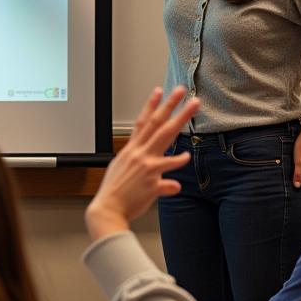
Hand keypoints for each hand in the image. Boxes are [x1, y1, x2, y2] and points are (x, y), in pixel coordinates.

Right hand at [85, 87, 198, 241]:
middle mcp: (138, 154)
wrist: (107, 210)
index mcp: (130, 150)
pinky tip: (187, 156)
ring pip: (165, 136)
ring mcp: (145, 165)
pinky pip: (166, 169)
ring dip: (179, 118)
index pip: (142, 122)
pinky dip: (176, 162)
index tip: (158, 91)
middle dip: (169, 105)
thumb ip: (143, 169)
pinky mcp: (150, 180)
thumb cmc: (114, 193)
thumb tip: (156, 173)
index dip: (151, 105)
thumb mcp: (123, 174)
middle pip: (157, 123)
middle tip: (180, 91)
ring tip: (192, 106)